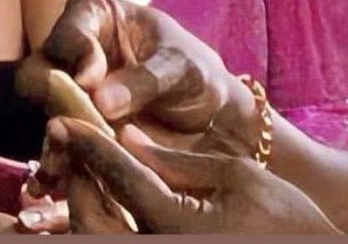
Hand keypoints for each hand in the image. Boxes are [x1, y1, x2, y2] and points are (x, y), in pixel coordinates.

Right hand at [17, 0, 254, 148]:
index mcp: (97, 17)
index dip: (75, 50)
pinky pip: (58, 147)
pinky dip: (59, 164)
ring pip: (46, 114)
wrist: (209, 116)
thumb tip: (101, 102)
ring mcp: (71, 94)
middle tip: (69, 124)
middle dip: (53, 99)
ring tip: (62, 164)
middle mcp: (74, 53)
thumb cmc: (194, 73)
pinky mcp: (76, 132)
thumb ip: (146, 79)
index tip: (89, 79)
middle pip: (42, 71)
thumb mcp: (182, 68)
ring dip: (53, 138)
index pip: (70, 28)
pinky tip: (60, 183)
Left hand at [55, 118, 338, 234]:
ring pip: (96, 237)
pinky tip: (104, 198)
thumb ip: (178, 159)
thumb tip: (128, 138)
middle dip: (76, 177)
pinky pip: (117, 243)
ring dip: (83, 203)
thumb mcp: (238, 176)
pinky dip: (101, 223)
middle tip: (71, 142)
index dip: (87, 143)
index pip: (118, 175)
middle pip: (90, 216)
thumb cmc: (286, 221)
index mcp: (176, 224)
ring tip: (83, 168)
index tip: (61, 117)